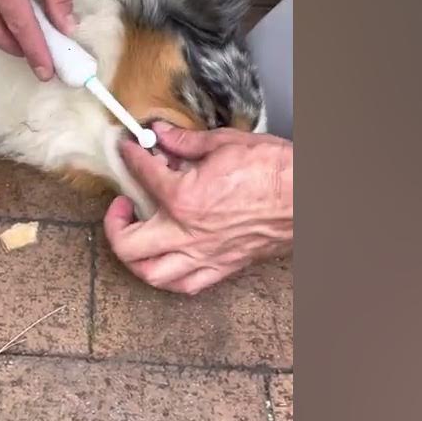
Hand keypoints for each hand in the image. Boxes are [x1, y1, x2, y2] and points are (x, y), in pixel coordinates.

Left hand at [104, 123, 292, 294]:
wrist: (307, 198)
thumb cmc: (274, 171)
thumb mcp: (225, 143)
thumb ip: (186, 143)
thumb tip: (163, 135)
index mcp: (184, 198)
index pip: (142, 175)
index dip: (131, 158)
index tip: (130, 151)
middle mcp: (188, 233)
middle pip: (128, 244)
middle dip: (114, 224)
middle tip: (121, 206)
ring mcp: (204, 255)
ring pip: (151, 273)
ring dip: (136, 257)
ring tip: (137, 237)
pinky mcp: (223, 266)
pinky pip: (186, 285)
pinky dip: (168, 275)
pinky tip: (167, 259)